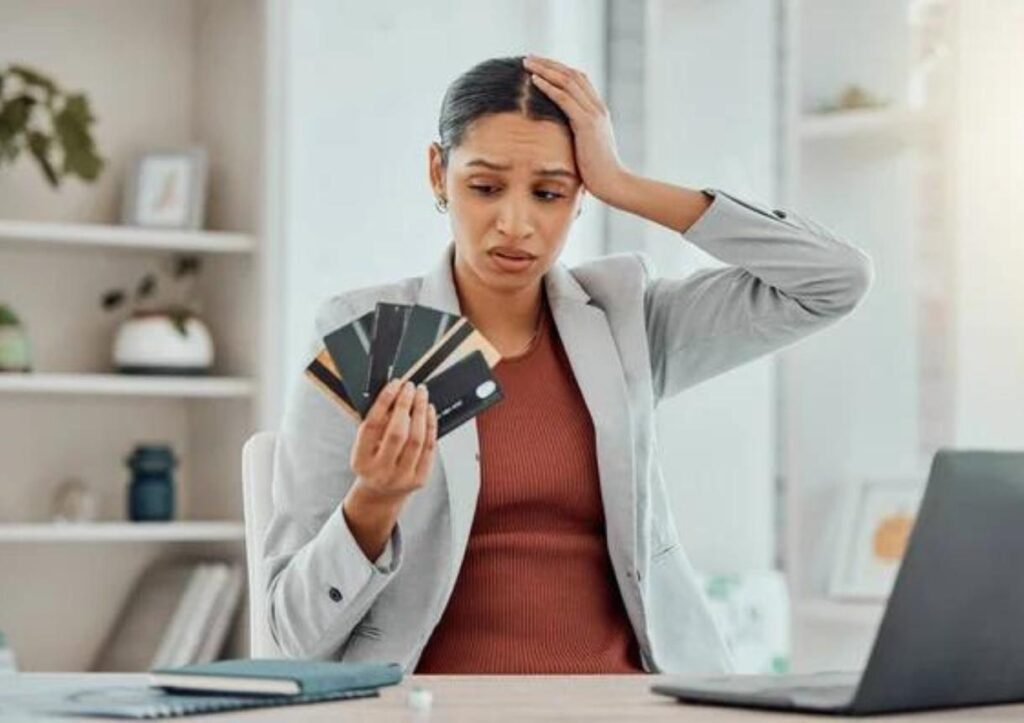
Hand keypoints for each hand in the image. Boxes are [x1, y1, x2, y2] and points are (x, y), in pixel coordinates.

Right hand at [349, 379, 437, 503]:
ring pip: (417, 440)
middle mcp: (380, 471)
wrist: (380, 494)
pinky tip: (429, 412)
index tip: (395, 384)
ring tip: (422, 395)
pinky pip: (429, 448)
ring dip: (421, 412)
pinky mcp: (419, 479)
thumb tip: (395, 394)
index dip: (384, 401)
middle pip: (397, 433)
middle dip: (406, 405)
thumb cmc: (372, 462)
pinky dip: (431, 426)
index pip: (372, 426)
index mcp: (361, 460)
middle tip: (411, 387)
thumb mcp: (363, 445)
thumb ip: (375, 424)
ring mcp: (401, 477)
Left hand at [523, 54, 626, 203]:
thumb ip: (576, 136)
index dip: (558, 69)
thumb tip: (559, 137)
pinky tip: (535, 80)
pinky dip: (549, 87)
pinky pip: (565, 99)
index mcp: (598, 111)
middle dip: (549, 64)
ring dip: (545, 70)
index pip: (579, 80)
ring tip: (527, 63)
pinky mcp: (587, 124)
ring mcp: (594, 114)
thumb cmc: (597, 172)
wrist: (613, 183)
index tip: (539, 66)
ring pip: (568, 81)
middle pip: (572, 74)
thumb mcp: (586, 148)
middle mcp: (597, 107)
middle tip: (528, 58)